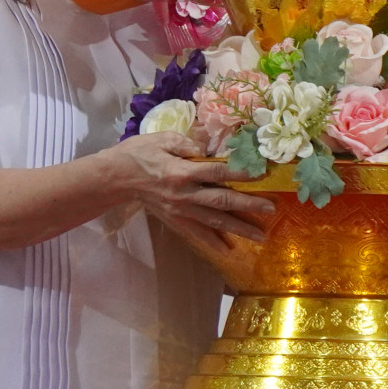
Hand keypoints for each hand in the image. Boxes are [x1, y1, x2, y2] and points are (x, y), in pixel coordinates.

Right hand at [109, 131, 275, 253]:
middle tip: (271, 209)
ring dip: (239, 229)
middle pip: (222, 201)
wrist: (116, 178)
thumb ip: (188, 143)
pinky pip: (197, 234)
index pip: (218, 173)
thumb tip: (209, 150)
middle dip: (248, 206)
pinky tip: (228, 250)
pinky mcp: (174, 220)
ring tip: (260, 236)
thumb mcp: (163, 138)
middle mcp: (185, 194)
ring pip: (214, 221)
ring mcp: (180, 211)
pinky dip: (213, 243)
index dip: (240, 173)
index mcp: (183, 172)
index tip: (262, 174)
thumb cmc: (139, 153)